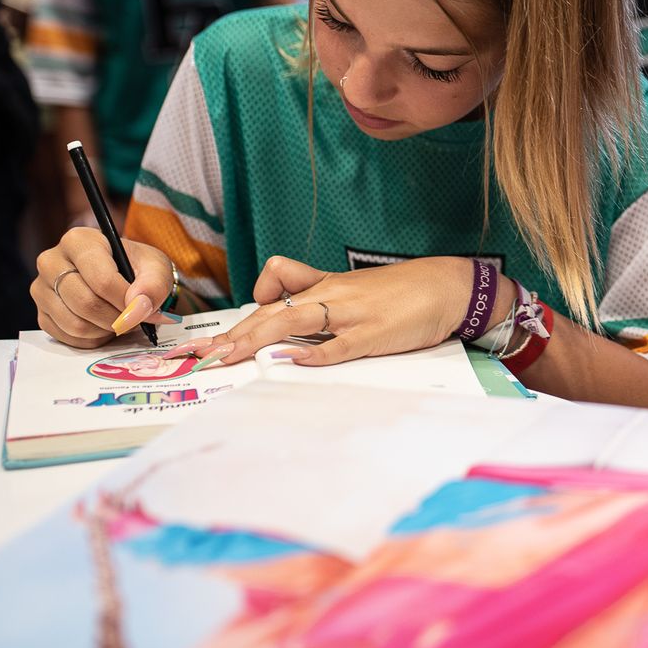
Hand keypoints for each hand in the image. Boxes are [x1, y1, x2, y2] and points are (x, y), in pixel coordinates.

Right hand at [31, 228, 175, 347]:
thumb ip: (153, 285)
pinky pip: (69, 338)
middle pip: (86, 303)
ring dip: (106, 330)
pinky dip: (94, 339)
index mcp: (78, 240)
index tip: (143, 309)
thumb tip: (137, 306)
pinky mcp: (42, 314)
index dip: (126, 301)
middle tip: (134, 318)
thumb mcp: (156, 268)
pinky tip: (105, 325)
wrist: (125, 279)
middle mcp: (51, 261)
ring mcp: (41, 289)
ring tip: (121, 319)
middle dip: (117, 318)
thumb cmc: (138, 268)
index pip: (101, 279)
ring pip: (75, 324)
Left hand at [176, 255, 489, 367]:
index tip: (208, 343)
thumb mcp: (351, 288)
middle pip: (272, 311)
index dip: (238, 317)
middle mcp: (331, 295)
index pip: (271, 291)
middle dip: (234, 335)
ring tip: (230, 358)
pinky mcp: (374, 334)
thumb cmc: (399, 291)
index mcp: (324, 286)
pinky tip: (294, 361)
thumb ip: (315, 295)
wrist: (446, 286)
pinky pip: (339, 343)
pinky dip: (315, 353)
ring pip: (296, 321)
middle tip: (201, 359)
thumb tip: (278, 318)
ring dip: (259, 340)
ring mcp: (351, 314)